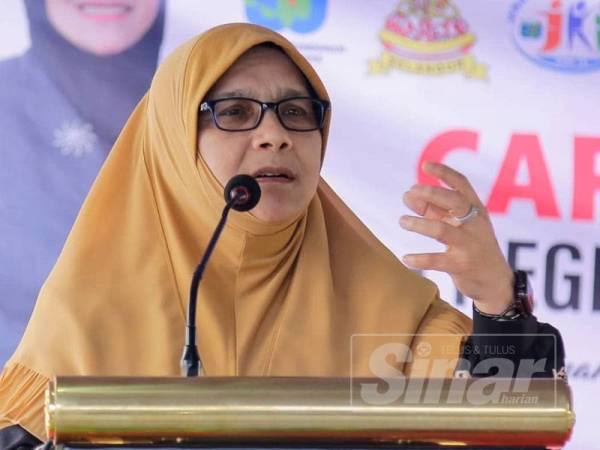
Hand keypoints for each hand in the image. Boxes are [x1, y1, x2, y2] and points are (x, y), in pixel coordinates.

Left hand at [399, 162, 513, 314]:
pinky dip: (419, 259)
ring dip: (419, 224)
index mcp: (476, 209)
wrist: (495, 281)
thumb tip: (407, 195)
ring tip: (402, 221)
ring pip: (441, 230)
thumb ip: (433, 210)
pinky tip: (405, 258)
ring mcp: (469, 245)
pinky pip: (437, 260)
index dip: (444, 173)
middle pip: (454, 202)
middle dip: (431, 194)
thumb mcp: (457, 225)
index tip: (425, 166)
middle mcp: (475, 224)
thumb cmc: (472, 246)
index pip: (462, 185)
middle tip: (410, 192)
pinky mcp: (461, 265)